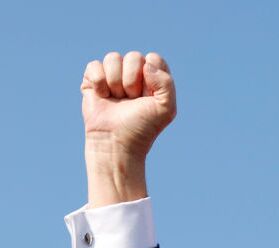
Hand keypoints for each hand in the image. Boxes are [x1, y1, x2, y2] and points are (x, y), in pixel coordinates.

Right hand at [80, 51, 175, 205]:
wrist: (117, 141)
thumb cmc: (143, 127)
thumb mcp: (166, 108)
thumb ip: (166, 82)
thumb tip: (146, 63)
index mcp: (153, 79)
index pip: (154, 59)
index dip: (150, 75)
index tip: (148, 95)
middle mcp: (134, 75)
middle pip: (133, 56)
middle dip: (132, 80)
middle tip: (131, 99)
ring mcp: (113, 76)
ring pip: (113, 58)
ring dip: (115, 82)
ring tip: (117, 99)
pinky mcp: (94, 80)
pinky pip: (95, 65)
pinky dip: (99, 82)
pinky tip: (102, 96)